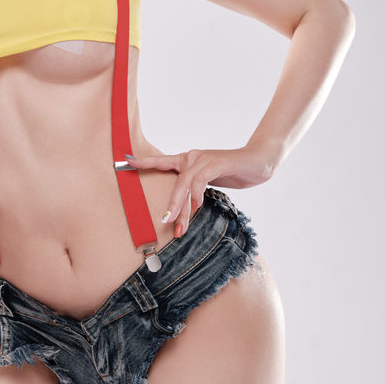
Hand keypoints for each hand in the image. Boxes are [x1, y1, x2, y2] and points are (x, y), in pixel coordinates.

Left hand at [126, 145, 278, 236]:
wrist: (260, 161)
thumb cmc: (235, 172)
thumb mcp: (212, 181)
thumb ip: (196, 189)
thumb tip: (186, 206)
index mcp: (188, 161)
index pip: (162, 162)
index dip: (143, 162)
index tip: (124, 162)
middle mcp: (191, 157)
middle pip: (174, 184)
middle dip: (170, 207)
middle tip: (164, 225)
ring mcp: (203, 159)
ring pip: (184, 185)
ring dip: (182, 207)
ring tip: (179, 226)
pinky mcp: (216, 163)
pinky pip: (200, 180)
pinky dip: (196, 195)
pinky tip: (197, 207)